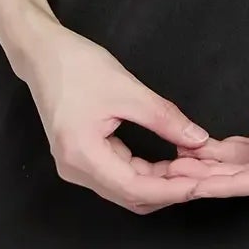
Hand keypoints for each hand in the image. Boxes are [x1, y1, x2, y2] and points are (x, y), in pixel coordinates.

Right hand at [10, 10, 221, 213]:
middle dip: (169, 188)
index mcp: (82, 155)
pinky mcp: (82, 158)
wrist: (43, 53)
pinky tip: (170, 162)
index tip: (201, 184)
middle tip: (205, 176)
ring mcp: (77, 167)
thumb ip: (165, 118)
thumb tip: (198, 139)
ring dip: (160, 181)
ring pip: (126, 188)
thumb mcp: (127, 90)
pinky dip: (146, 172)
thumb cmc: (77, 66)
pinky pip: (119, 175)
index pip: (134, 188)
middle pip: (130, 195)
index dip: (171, 190)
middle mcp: (76, 170)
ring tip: (193, 168)